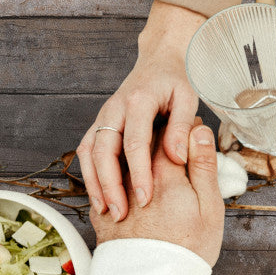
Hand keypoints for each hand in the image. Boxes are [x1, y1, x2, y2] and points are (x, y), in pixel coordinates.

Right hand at [77, 1, 205, 220]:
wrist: (159, 61)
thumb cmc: (176, 82)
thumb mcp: (188, 99)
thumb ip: (181, 128)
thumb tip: (176, 159)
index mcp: (138, 101)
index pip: (135, 143)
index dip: (139, 173)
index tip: (145, 198)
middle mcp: (114, 109)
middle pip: (104, 151)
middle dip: (110, 185)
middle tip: (121, 213)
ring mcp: (104, 116)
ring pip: (89, 152)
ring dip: (95, 183)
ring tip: (106, 211)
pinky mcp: (100, 123)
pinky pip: (87, 149)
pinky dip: (90, 173)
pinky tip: (100, 195)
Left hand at [90, 122, 224, 266]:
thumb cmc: (189, 248)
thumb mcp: (209, 207)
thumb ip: (203, 166)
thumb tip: (199, 130)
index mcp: (164, 173)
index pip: (170, 132)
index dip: (182, 127)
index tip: (192, 130)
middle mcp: (134, 178)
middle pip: (143, 142)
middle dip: (159, 137)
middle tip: (175, 144)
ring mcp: (115, 195)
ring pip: (122, 161)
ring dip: (137, 157)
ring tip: (154, 167)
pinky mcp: (101, 214)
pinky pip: (105, 185)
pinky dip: (118, 179)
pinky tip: (131, 188)